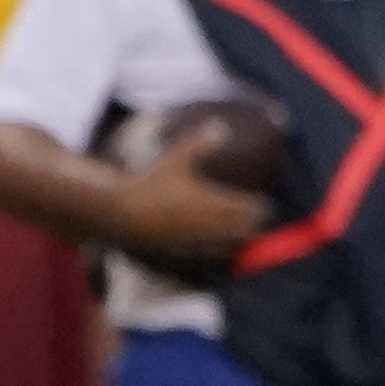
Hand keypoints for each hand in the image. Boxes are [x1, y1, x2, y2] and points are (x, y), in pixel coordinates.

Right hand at [118, 140, 274, 270]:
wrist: (121, 211)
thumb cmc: (149, 181)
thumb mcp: (175, 158)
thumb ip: (200, 143)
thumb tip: (220, 127)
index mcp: (210, 201)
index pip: (247, 209)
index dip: (259, 208)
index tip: (263, 204)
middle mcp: (207, 223)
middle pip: (244, 231)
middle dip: (253, 226)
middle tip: (256, 220)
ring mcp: (196, 240)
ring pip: (231, 247)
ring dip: (241, 242)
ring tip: (244, 235)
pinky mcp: (183, 251)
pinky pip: (211, 258)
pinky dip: (222, 253)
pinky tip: (221, 248)